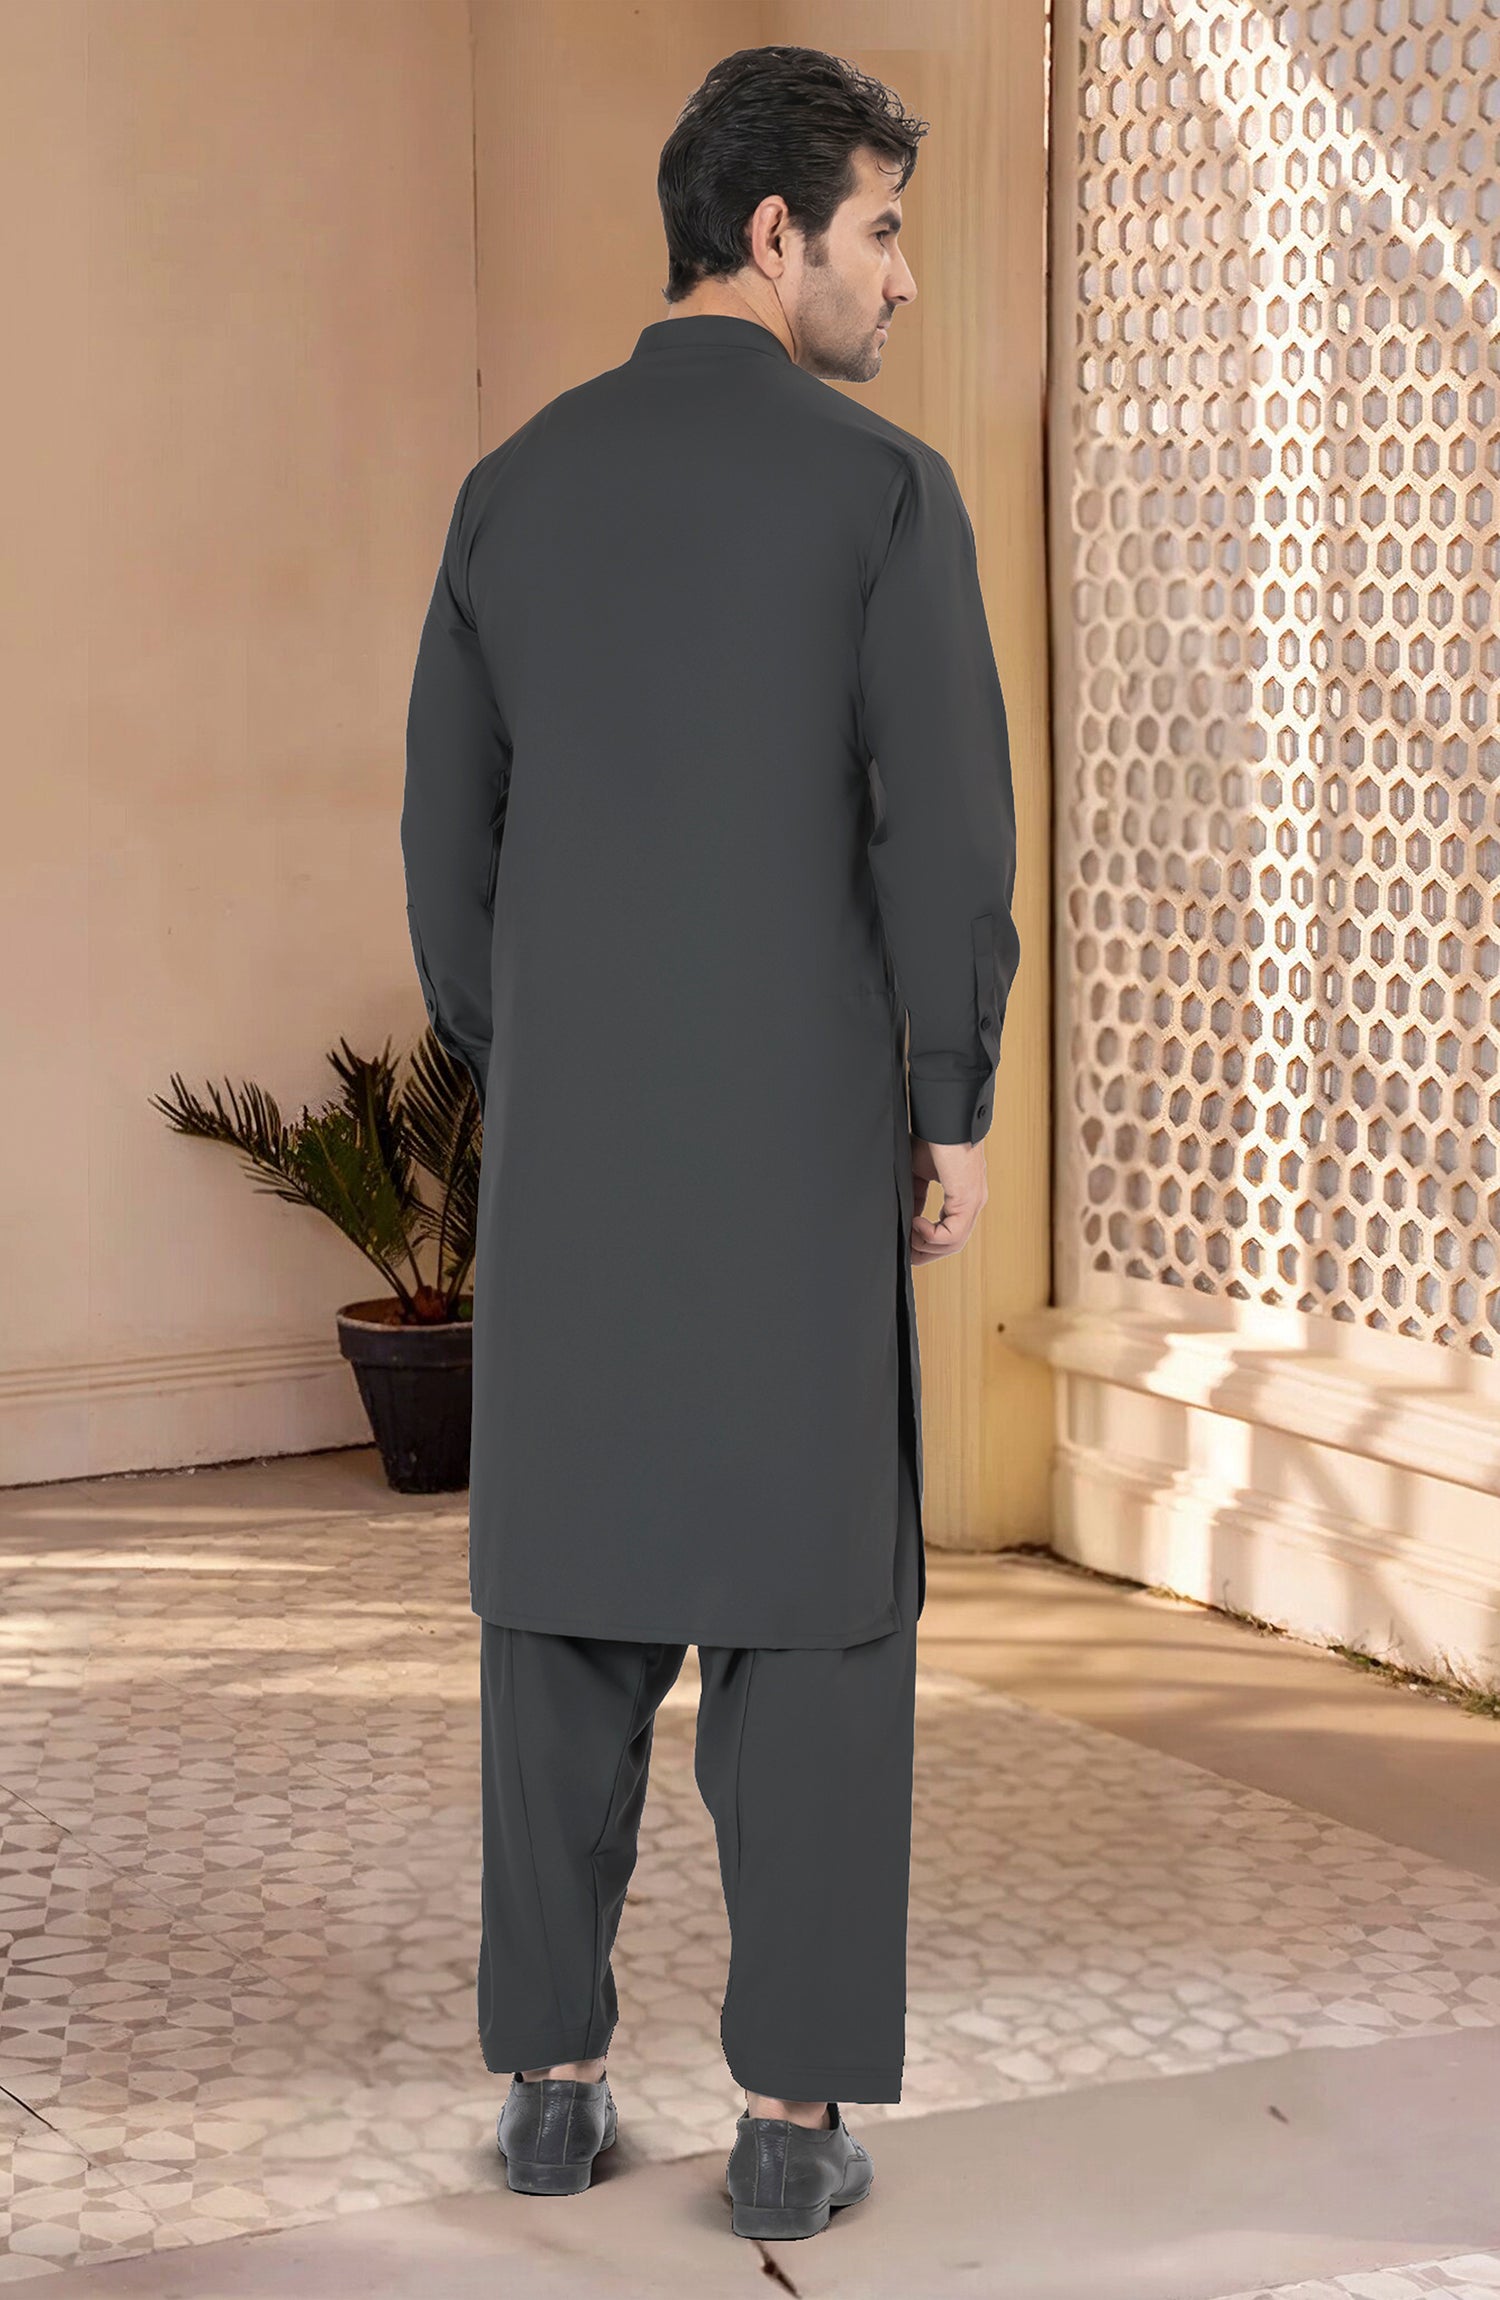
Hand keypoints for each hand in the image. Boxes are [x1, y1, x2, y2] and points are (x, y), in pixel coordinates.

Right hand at [909, 1136, 987, 1263]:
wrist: (942, 1117)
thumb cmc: (931, 1135)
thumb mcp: (918, 1172)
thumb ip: (916, 1197)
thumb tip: (908, 1219)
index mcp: (964, 1194)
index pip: (950, 1231)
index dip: (926, 1243)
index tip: (906, 1246)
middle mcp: (973, 1201)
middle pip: (952, 1243)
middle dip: (926, 1253)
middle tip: (905, 1255)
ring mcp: (973, 1201)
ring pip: (953, 1243)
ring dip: (926, 1245)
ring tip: (908, 1233)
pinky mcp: (968, 1199)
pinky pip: (952, 1235)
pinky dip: (930, 1235)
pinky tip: (915, 1222)